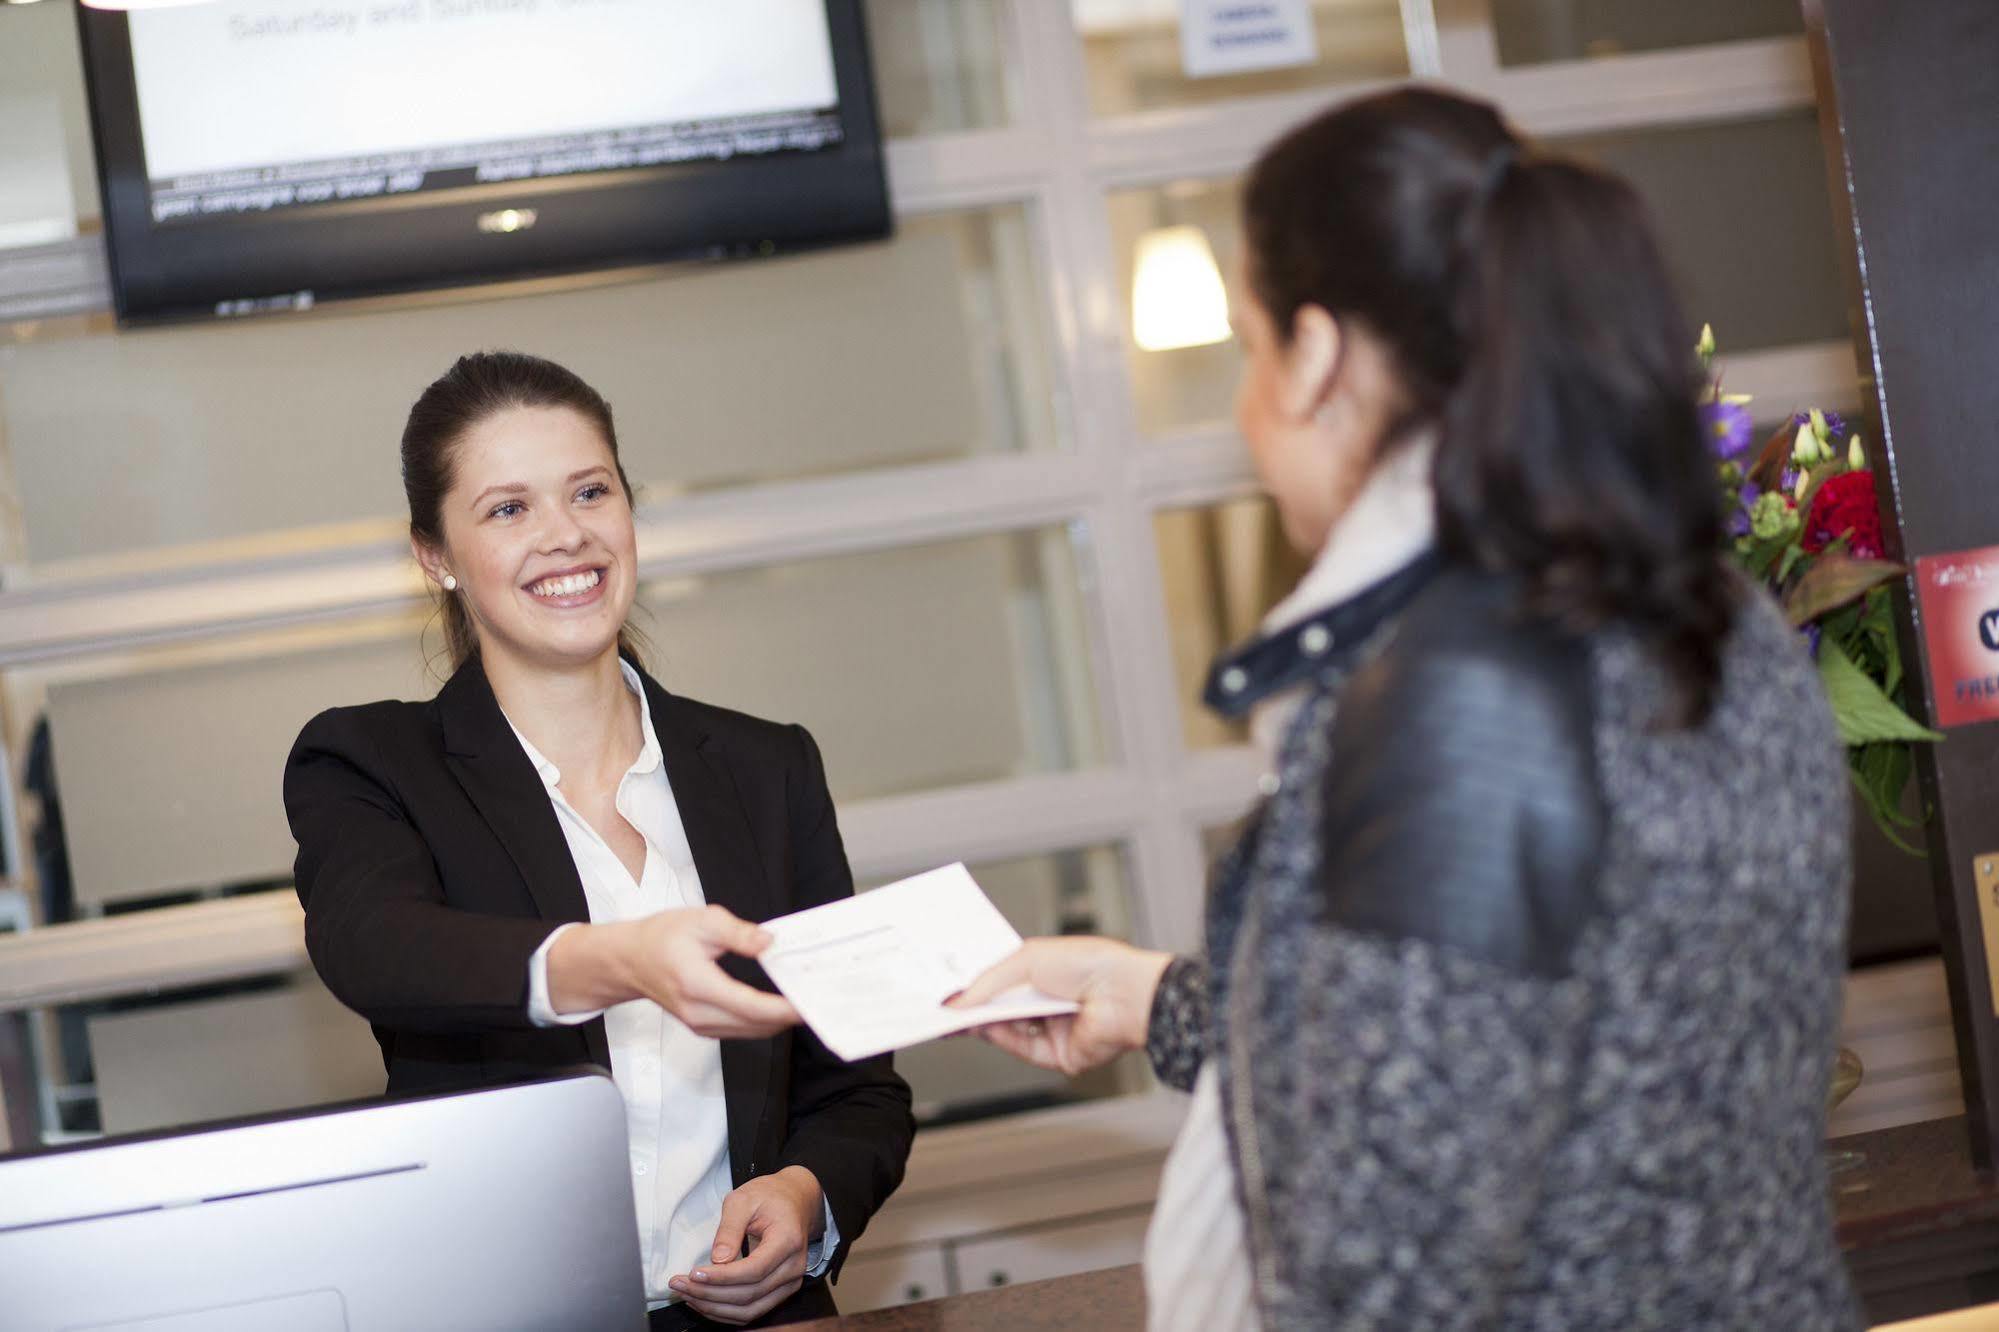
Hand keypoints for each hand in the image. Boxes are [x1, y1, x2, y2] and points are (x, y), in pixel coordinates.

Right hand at [549, 905, 799, 1038]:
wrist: (629, 960)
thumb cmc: (662, 936)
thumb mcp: (701, 920)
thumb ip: (739, 933)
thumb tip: (771, 942)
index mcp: (698, 985)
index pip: (750, 1006)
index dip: (783, 1008)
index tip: (809, 1003)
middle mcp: (699, 1013)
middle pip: (756, 1024)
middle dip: (790, 1015)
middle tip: (820, 996)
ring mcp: (701, 1025)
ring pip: (753, 1031)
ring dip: (780, 1020)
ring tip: (808, 1000)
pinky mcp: (704, 1027)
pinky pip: (743, 1030)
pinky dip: (765, 1021)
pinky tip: (782, 1005)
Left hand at [668, 1166, 824, 1324]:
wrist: (795, 1202)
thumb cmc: (769, 1197)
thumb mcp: (744, 1199)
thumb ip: (729, 1228)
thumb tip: (717, 1260)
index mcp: (788, 1240)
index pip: (753, 1270)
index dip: (721, 1277)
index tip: (693, 1273)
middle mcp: (793, 1267)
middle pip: (749, 1295)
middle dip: (709, 1294)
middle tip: (679, 1284)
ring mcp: (789, 1283)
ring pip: (749, 1311)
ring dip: (714, 1307)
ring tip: (686, 1294)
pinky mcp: (780, 1292)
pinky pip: (751, 1312)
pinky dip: (724, 1312)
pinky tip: (702, 1301)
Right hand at [949, 937, 1173, 1076]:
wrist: (1123, 993)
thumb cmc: (1090, 964)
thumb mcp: (1027, 958)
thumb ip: (989, 981)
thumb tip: (958, 1000)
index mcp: (1044, 972)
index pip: (1000, 981)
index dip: (974, 985)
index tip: (946, 987)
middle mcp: (1047, 1001)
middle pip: (999, 1008)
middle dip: (971, 1007)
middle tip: (941, 1005)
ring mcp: (1051, 1029)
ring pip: (1005, 1030)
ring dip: (980, 1023)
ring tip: (951, 1015)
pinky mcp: (1056, 1054)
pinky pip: (1020, 1048)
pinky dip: (999, 1039)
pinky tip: (981, 1027)